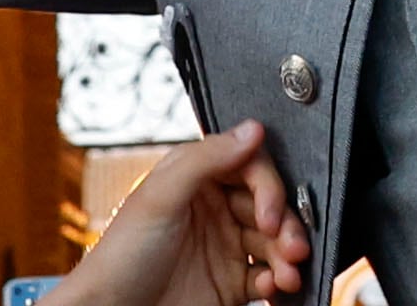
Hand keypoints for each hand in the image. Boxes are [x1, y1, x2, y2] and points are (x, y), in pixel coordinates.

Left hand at [58, 124, 311, 305]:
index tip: (271, 214)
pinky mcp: (229, 284)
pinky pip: (266, 278)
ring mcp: (223, 248)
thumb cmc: (122, 254)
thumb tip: (253, 128)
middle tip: (294, 248)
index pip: (250, 168)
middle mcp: (215, 209)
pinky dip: (277, 282)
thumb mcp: (160, 197)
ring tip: (289, 275)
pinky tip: (275, 288)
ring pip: (273, 243)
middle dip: (286, 226)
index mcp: (197, 178)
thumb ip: (206, 159)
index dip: (268, 188)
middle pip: (269, 207)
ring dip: (287, 256)